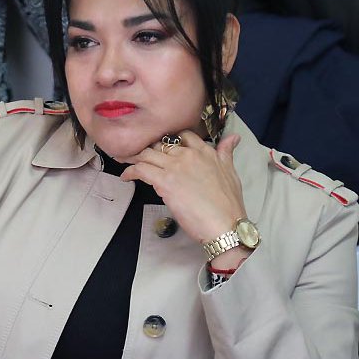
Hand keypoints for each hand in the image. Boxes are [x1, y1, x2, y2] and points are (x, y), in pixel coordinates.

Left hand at [118, 131, 246, 244]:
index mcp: (204, 151)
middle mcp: (188, 154)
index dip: (169, 139)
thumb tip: (233, 137)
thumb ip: (226, 152)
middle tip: (137, 153)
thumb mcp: (231, 172)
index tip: (160, 146)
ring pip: (147, 154)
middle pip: (160, 143)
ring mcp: (175, 167)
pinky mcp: (164, 181)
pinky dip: (130, 171)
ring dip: (134, 157)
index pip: (182, 135)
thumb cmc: (228, 203)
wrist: (225, 223)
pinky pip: (141, 170)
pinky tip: (126, 177)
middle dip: (147, 147)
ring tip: (125, 161)